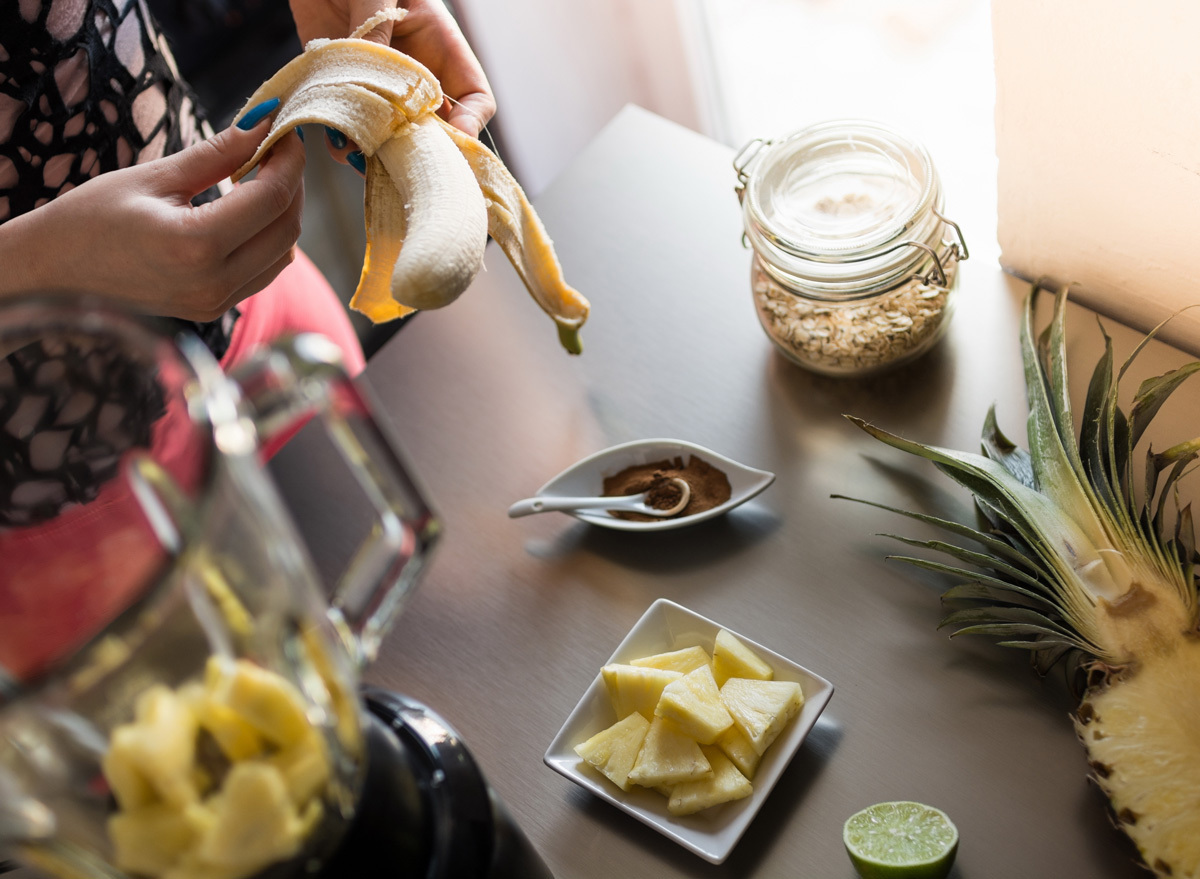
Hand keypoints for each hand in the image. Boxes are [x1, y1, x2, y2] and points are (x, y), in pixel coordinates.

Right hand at [0, 114, 304, 321]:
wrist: (53, 273)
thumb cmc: (90, 219)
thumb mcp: (154, 177)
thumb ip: (217, 154)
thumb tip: (263, 122)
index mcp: (194, 246)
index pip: (271, 199)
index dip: (289, 161)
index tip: (287, 130)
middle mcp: (213, 283)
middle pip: (287, 230)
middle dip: (292, 185)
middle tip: (278, 149)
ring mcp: (215, 302)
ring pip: (282, 254)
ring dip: (283, 213)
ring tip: (261, 175)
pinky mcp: (213, 309)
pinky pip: (263, 272)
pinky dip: (268, 239)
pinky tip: (247, 210)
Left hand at [288, 0, 495, 168]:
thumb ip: (378, 33)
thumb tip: (374, 79)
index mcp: (439, 47)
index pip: (474, 99)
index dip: (468, 126)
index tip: (448, 142)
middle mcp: (414, 73)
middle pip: (434, 129)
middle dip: (418, 150)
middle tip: (397, 160)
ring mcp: (379, 83)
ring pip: (391, 134)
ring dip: (377, 151)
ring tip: (359, 154)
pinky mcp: (342, 84)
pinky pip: (349, 122)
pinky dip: (341, 137)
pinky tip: (333, 137)